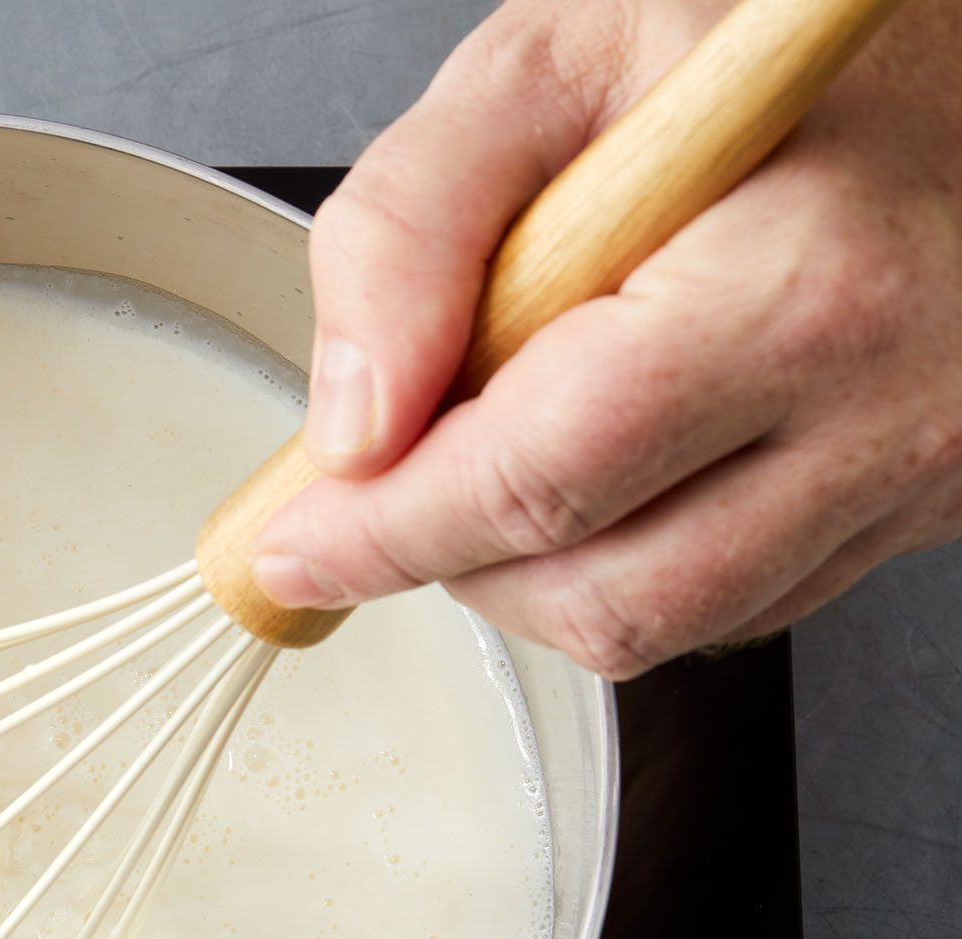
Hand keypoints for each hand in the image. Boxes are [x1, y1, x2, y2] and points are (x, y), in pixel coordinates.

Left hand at [252, 0, 961, 679]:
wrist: (933, 50)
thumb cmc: (749, 38)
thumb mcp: (547, 65)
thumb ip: (410, 226)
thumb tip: (350, 424)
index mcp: (798, 286)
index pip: (541, 483)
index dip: (386, 536)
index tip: (294, 548)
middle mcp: (881, 406)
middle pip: (602, 592)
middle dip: (451, 562)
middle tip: (390, 485)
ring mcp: (913, 472)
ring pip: (664, 626)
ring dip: (531, 578)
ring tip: (500, 444)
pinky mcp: (916, 511)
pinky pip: (733, 605)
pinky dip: (624, 564)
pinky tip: (604, 456)